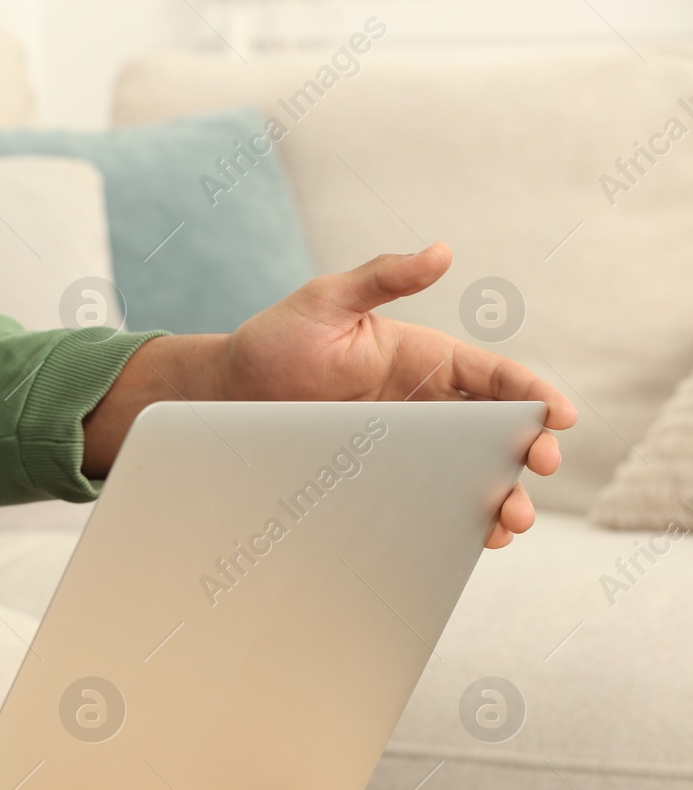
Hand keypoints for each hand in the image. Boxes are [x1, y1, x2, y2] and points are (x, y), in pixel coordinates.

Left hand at [83, 244, 576, 547]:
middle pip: (495, 431)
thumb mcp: (327, 300)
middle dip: (527, 451)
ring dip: (501, 495)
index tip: (561, 416)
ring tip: (513, 519)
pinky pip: (431, 500)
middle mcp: (426, 405)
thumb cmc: (276, 340)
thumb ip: (383, 278)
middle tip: (542, 469)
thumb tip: (441, 250)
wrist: (227, 393)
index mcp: (425, 359)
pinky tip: (476, 539)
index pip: (495, 377)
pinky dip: (459, 520)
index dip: (533, 394)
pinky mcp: (382, 477)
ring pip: (471, 472)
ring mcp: (407, 445)